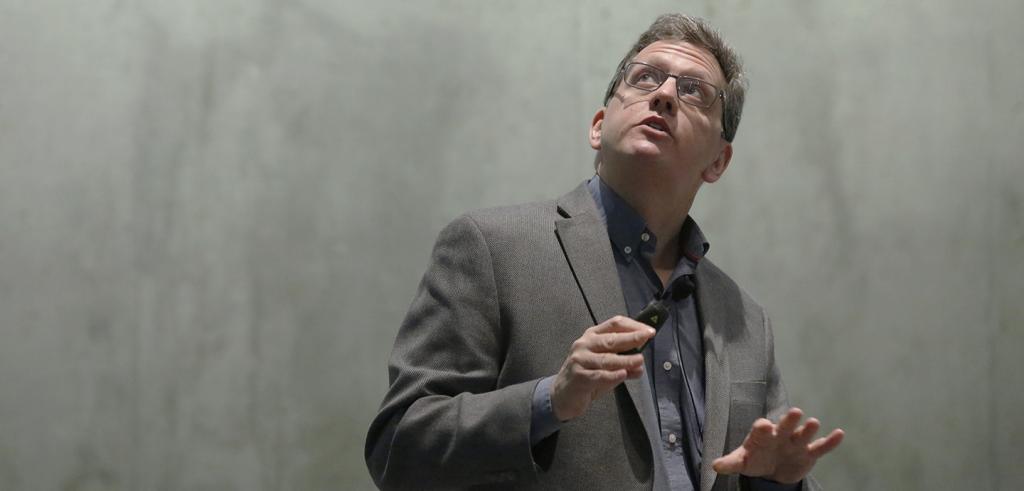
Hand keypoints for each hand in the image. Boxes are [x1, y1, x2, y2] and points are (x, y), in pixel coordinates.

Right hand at [550, 316, 655, 421]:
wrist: (562, 395)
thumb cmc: (585, 376)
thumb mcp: (606, 366)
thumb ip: (622, 363)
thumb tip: (640, 365)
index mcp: (592, 336)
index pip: (614, 324)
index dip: (633, 326)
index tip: (648, 331)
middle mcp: (585, 344)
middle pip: (611, 339)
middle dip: (631, 338)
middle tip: (646, 338)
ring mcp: (580, 360)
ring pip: (607, 358)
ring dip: (625, 360)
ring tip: (639, 360)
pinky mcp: (578, 376)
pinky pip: (599, 375)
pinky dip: (612, 375)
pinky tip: (623, 374)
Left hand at [712, 407, 843, 483]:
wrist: (772, 469)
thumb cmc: (755, 459)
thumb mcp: (742, 461)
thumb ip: (730, 462)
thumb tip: (715, 466)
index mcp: (762, 434)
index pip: (761, 428)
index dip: (762, 427)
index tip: (764, 426)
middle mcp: (780, 434)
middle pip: (784, 425)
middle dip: (789, 420)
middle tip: (795, 412)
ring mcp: (795, 442)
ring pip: (803, 434)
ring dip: (808, 429)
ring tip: (814, 422)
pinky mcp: (808, 453)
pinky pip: (821, 447)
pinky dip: (830, 442)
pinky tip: (839, 433)